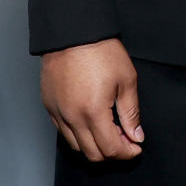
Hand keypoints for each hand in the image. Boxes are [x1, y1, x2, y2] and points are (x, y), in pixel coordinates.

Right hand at [40, 36, 143, 161]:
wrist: (73, 32)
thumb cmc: (101, 51)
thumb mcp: (126, 79)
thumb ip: (131, 112)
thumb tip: (136, 135)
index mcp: (94, 112)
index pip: (111, 149)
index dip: (127, 152)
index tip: (136, 146)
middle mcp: (72, 117)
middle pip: (92, 154)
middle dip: (112, 152)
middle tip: (125, 139)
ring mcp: (58, 113)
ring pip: (76, 146)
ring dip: (94, 145)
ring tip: (108, 130)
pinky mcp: (49, 106)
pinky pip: (63, 131)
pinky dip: (78, 134)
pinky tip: (90, 121)